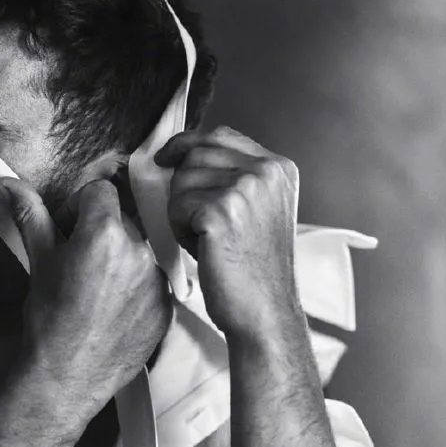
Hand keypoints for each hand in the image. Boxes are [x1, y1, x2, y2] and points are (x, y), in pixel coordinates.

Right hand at [0, 177, 171, 413]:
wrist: (66, 378)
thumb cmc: (49, 323)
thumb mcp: (40, 263)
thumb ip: (31, 216)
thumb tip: (8, 184)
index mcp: (106, 233)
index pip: (100, 191)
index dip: (79, 207)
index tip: (67, 229)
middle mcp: (139, 253)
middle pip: (122, 221)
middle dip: (100, 234)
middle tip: (78, 263)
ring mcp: (158, 282)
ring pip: (139, 252)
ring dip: (120, 260)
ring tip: (95, 291)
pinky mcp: (167, 308)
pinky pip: (153, 282)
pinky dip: (136, 288)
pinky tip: (112, 309)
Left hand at [157, 125, 300, 339]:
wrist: (264, 311)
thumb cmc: (253, 269)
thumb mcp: (258, 211)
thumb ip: (235, 179)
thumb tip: (183, 157)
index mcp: (279, 168)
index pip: (221, 135)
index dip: (187, 143)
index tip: (166, 157)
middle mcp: (266, 171)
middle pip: (196, 154)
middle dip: (183, 187)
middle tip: (195, 222)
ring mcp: (246, 189)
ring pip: (182, 180)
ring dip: (181, 211)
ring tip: (205, 240)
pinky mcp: (221, 211)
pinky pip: (177, 206)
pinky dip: (180, 229)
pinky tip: (202, 249)